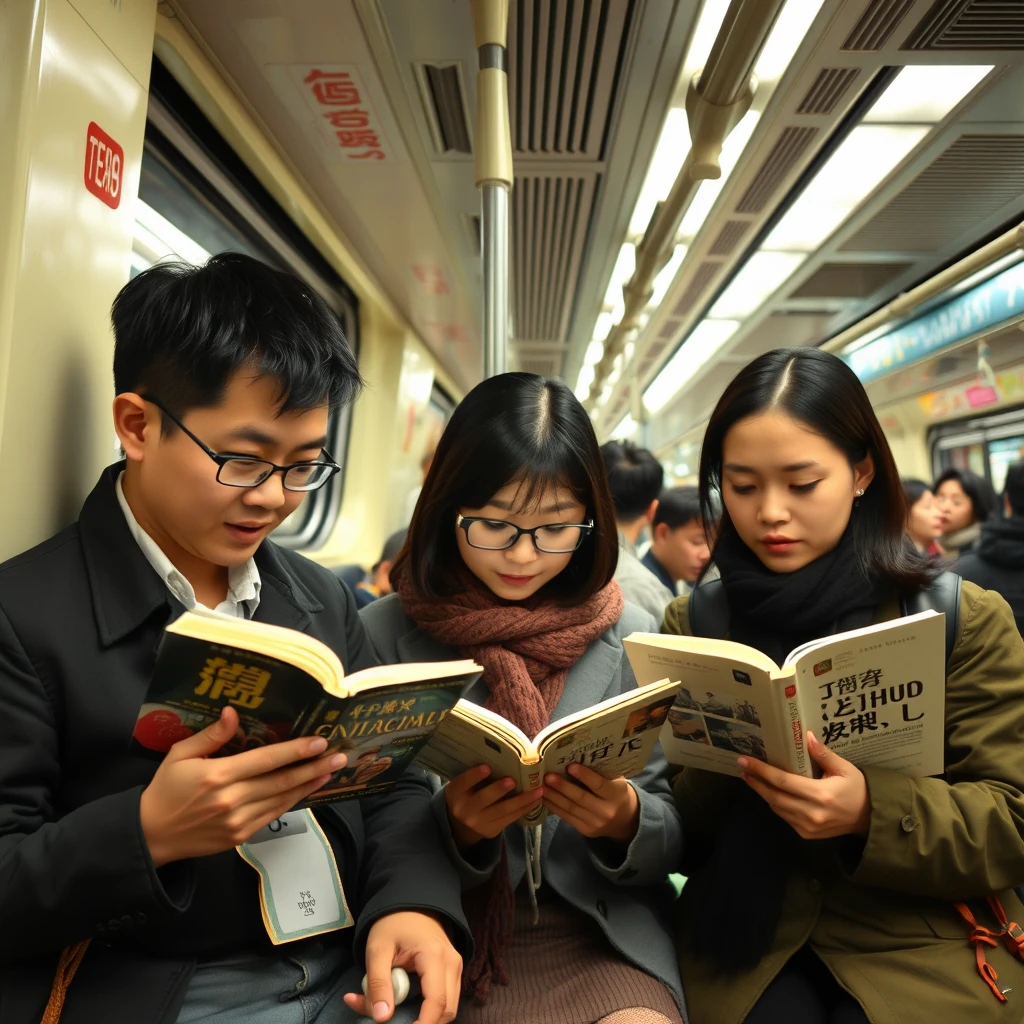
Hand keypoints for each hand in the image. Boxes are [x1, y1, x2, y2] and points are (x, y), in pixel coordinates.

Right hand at [139, 706, 345, 866]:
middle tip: (339, 756)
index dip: (295, 750)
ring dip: (309, 784)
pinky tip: (306, 789)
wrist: (152, 836)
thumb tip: (232, 712)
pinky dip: (293, 801)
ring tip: (331, 771)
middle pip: (281, 780)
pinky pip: (273, 815)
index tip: (319, 741)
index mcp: (218, 776)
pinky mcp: (240, 836)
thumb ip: (210, 735)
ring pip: (282, 799)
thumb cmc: (166, 790)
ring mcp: (238, 821)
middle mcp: (232, 800)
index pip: (266, 760)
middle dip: (314, 767)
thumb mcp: (180, 755)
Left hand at [343, 911, 461, 1023]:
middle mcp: (452, 962)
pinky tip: (406, 1003)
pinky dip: (427, 1009)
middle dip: (425, 1023)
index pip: (437, 1002)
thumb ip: (378, 983)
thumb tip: (382, 1018)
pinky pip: (445, 998)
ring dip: (425, 1017)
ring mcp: (456, 966)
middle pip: (447, 1010)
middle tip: (396, 1022)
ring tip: (396, 1011)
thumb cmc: (392, 923)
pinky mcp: (452, 970)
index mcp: (434, 955)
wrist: (408, 902)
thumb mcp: (377, 950)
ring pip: (448, 1007)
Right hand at [444, 765, 542, 848]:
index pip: (463, 782)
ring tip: (537, 791)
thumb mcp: (463, 785)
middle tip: (512, 781)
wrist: (461, 824)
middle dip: (499, 790)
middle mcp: (465, 809)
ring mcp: (479, 822)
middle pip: (483, 799)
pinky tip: (536, 800)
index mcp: (456, 792)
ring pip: (503, 810)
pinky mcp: (492, 830)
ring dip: (522, 800)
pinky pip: (510, 819)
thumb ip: (474, 775)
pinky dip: (524, 809)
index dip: (474, 775)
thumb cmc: (466, 794)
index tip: (487, 767)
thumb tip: (500, 755)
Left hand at [542, 764, 638, 843]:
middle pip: (581, 798)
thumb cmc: (616, 792)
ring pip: (571, 809)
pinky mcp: (585, 831)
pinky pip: (567, 818)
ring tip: (540, 787)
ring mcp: (595, 823)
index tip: (570, 766)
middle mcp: (606, 811)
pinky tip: (544, 798)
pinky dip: (554, 807)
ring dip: (553, 797)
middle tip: (547, 776)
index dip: (584, 776)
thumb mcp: (616, 781)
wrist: (625, 820)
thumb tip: (576, 756)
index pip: (599, 785)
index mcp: (616, 794)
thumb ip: (600, 772)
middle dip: (562, 787)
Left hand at [739, 730, 870, 838]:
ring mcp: (808, 827)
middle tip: (742, 767)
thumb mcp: (844, 768)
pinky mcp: (807, 834)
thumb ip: (823, 753)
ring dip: (762, 793)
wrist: (868, 818)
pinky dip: (775, 804)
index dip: (762, 771)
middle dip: (756, 782)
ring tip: (752, 778)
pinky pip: (784, 818)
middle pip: (774, 797)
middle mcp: (812, 813)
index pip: (783, 781)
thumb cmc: (857, 789)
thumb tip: (806, 736)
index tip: (745, 761)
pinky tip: (770, 792)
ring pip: (776, 808)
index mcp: (821, 795)